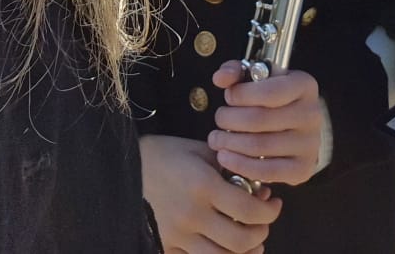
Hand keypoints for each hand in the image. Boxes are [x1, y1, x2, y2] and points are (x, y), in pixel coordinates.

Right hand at [140, 134, 279, 253]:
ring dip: (244, 251)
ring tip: (250, 238)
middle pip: (241, 241)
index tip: (273, 203)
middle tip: (262, 221)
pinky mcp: (167, 246)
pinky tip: (224, 246)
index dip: (270, 211)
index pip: (250, 211)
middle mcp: (192, 215)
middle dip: (261, 233)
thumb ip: (230, 166)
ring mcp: (178, 235)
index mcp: (203, 186)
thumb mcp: (199, 150)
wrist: (121, 169)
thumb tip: (258, 188)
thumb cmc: (163, 154)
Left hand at [207, 62, 324, 186]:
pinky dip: (241, 165)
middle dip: (230, 119)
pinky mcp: (303, 169)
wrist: (294, 128)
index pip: (269, 91)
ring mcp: (310, 144)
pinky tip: (225, 157)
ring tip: (216, 139)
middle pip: (260, 119)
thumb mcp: (257, 77)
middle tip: (219, 119)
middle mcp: (312, 114)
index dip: (241, 95)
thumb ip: (236, 71)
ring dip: (230, 143)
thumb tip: (220, 78)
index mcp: (304, 85)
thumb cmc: (270, 99)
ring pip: (260, 146)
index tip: (228, 97)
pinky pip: (267, 171)